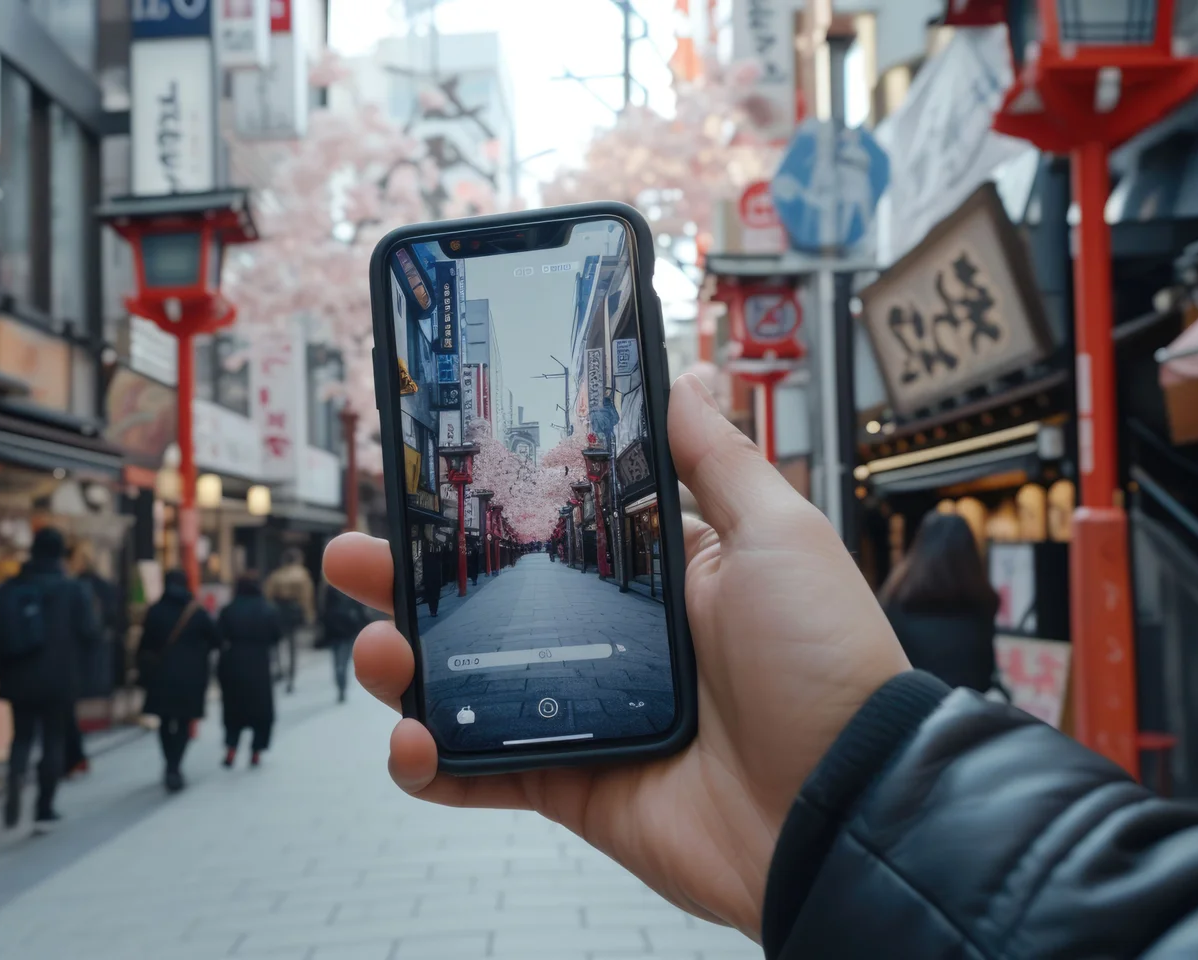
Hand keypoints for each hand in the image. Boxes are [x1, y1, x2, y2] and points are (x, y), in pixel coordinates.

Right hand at [323, 374, 908, 938]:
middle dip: (409, 578)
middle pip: (485, 603)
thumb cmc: (827, 663)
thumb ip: (716, 458)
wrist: (844, 807)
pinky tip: (411, 739)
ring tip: (378, 646)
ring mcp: (584, 714)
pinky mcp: (571, 784)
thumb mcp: (779, 534)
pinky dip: (431, 764)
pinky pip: (480, 776)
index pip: (548, 530)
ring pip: (465, 685)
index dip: (486, 508)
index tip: (429, 475)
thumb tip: (686, 375)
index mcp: (656, 576)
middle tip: (353, 553)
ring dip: (403, 664)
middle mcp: (611, 641)